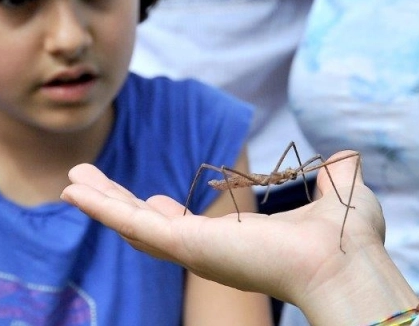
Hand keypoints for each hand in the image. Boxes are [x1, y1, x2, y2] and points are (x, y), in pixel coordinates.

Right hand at [61, 151, 387, 305]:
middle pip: (149, 228)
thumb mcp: (336, 192)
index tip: (154, 199)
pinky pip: (132, 226)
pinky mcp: (184, 247)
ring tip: (70, 183)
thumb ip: (334, 174)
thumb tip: (344, 157)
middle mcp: (209, 251)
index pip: (188, 229)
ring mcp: (193, 251)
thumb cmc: (347, 238)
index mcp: (237, 241)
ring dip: (101, 202)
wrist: (346, 260)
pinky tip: (74, 191)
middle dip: (118, 204)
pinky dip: (101, 207)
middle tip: (87, 184)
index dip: (165, 213)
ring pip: (132, 226)